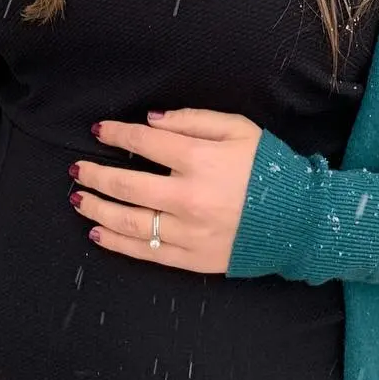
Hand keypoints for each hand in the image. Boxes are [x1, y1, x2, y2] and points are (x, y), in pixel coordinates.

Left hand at [70, 108, 261, 272]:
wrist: (301, 220)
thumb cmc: (270, 169)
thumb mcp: (239, 129)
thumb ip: (192, 121)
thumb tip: (150, 120)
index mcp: (199, 161)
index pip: (143, 143)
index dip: (116, 134)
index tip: (98, 131)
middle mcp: (188, 198)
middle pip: (126, 185)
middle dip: (96, 175)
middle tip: (77, 169)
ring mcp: (189, 232)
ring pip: (129, 222)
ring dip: (97, 210)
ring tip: (79, 199)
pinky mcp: (193, 258)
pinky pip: (147, 252)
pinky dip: (118, 243)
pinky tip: (99, 233)